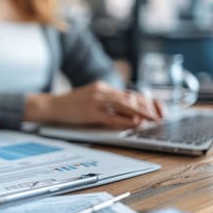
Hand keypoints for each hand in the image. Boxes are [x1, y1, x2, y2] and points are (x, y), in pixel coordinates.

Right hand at [25, 81, 164, 128]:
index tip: (156, 109)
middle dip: (147, 107)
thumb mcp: (91, 98)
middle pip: (130, 98)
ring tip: (152, 121)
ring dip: (141, 113)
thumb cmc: (71, 105)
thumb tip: (127, 111)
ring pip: (124, 105)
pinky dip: (125, 120)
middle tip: (159, 116)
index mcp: (103, 87)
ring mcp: (96, 101)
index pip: (129, 93)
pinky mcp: (90, 112)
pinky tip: (135, 124)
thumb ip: (106, 102)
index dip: (144, 102)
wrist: (52, 106)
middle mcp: (101, 91)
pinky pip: (112, 117)